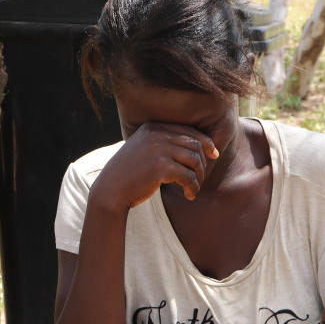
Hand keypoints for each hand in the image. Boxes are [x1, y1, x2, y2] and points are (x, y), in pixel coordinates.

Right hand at [94, 123, 218, 209]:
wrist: (110, 191)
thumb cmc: (129, 174)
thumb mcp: (143, 150)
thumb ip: (162, 143)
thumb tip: (195, 146)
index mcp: (153, 127)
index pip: (188, 130)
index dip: (206, 142)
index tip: (213, 154)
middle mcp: (156, 134)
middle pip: (194, 145)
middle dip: (202, 163)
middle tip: (199, 179)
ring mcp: (158, 149)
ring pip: (194, 160)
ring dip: (198, 177)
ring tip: (193, 188)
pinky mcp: (160, 167)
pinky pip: (188, 176)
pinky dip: (192, 187)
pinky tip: (189, 195)